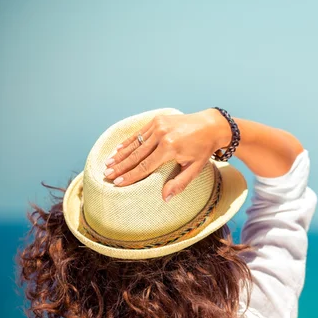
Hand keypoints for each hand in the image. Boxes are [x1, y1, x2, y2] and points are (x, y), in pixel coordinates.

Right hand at [103, 109, 231, 201]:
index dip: (131, 175)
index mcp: (170, 147)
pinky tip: (118, 150)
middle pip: (136, 154)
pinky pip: (140, 133)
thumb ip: (179, 183)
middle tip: (106, 176)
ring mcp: (158, 125)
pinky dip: (128, 142)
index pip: (146, 165)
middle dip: (121, 166)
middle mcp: (162, 134)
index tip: (118, 183)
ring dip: (121, 154)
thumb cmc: (203, 149)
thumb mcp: (195, 168)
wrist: (211, 125)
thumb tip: (164, 198)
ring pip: (135, 143)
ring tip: (108, 164)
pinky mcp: (157, 119)